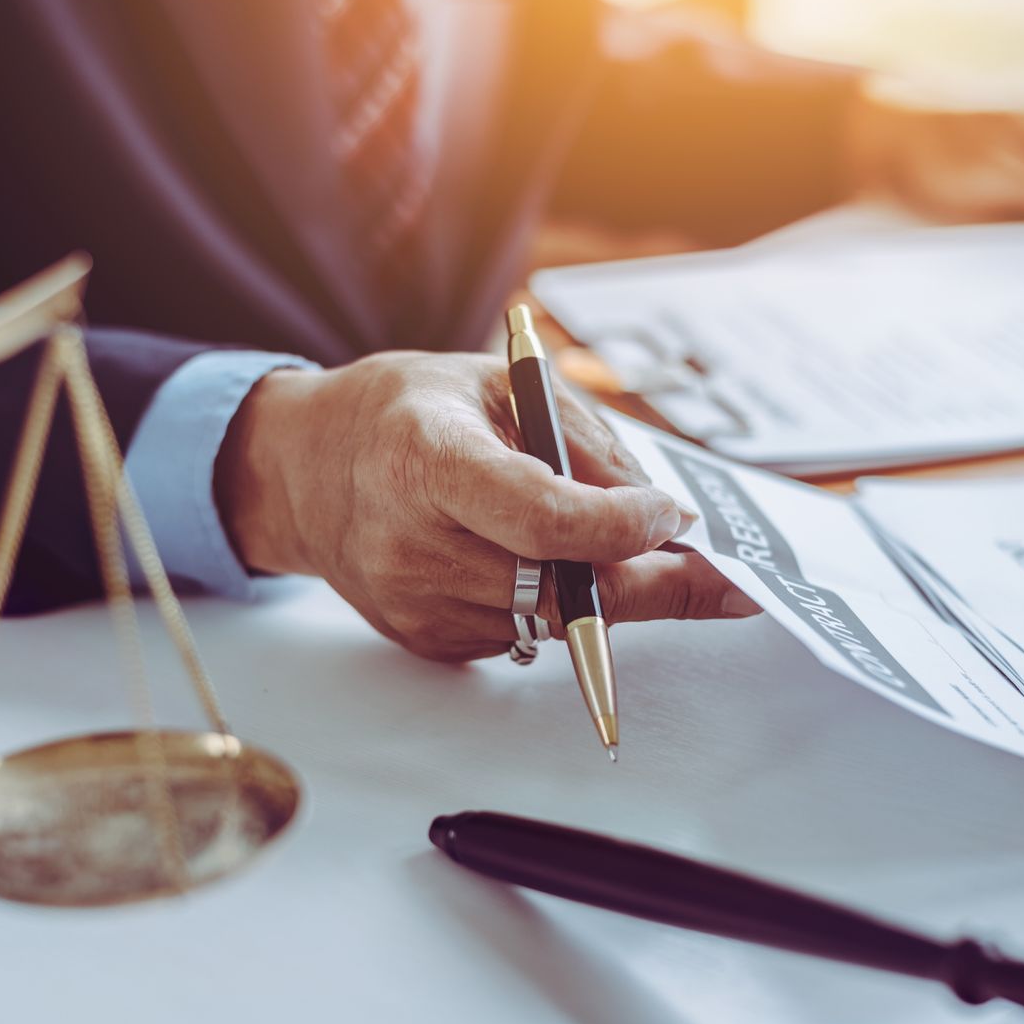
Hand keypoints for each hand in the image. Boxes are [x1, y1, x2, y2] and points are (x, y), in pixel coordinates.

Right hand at [215, 351, 759, 661]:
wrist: (304, 470)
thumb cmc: (406, 411)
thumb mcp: (495, 382)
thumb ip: (581, 436)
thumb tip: (661, 509)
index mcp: (426, 458)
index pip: (540, 516)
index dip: (621, 525)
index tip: (674, 517)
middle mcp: (411, 540)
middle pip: (559, 585)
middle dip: (650, 581)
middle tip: (718, 578)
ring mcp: (412, 602)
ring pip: (550, 621)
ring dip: (607, 594)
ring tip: (634, 555)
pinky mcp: (421, 640)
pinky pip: (519, 636)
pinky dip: (551, 606)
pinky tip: (540, 565)